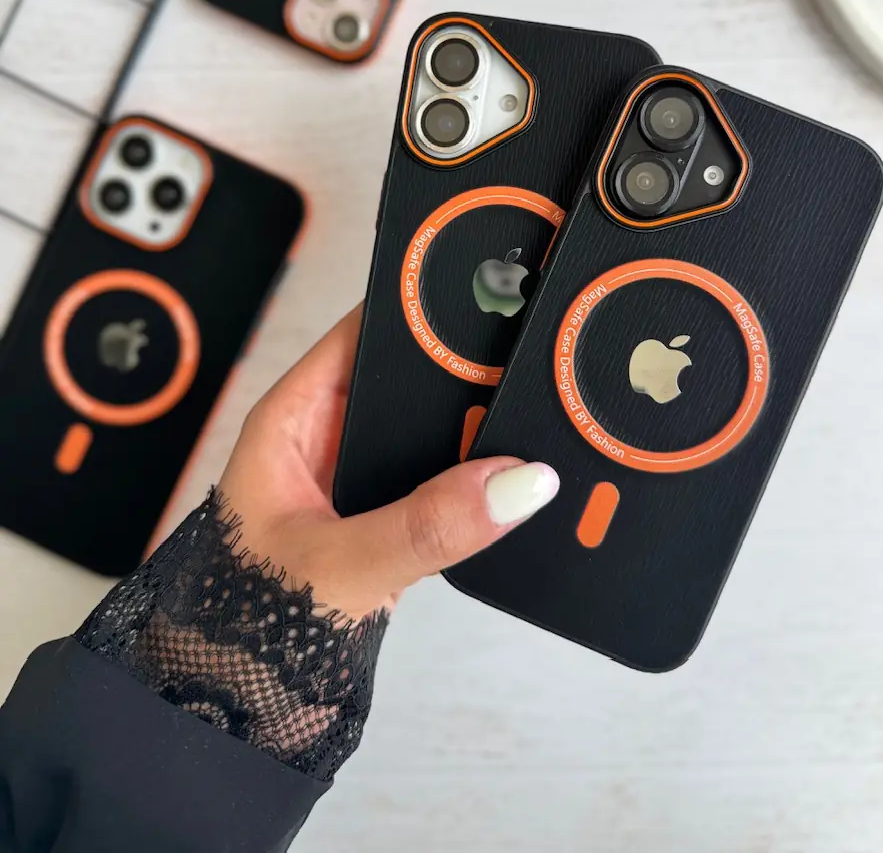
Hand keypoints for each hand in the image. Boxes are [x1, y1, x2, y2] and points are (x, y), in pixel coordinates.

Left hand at [220, 305, 558, 619]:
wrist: (238, 699)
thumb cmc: (247, 623)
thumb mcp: (341, 566)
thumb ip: (426, 526)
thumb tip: (514, 483)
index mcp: (292, 418)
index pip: (364, 330)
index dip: (420, 309)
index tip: (484, 295)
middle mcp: (326, 436)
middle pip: (405, 375)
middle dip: (459, 369)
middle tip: (529, 358)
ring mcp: (356, 475)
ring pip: (425, 427)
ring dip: (468, 428)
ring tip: (532, 411)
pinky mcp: (382, 513)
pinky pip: (436, 474)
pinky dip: (469, 474)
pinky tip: (509, 475)